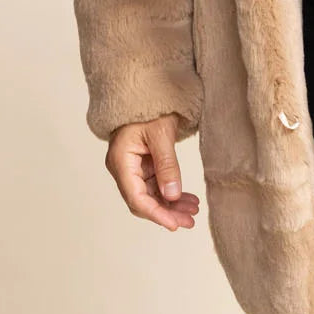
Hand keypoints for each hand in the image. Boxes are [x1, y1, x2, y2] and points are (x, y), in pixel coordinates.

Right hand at [104, 114, 201, 229]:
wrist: (147, 90)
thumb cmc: (150, 106)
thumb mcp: (161, 134)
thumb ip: (167, 165)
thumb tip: (172, 196)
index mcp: (120, 161)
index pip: (136, 197)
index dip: (156, 214)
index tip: (175, 224)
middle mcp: (122, 168)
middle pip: (142, 200)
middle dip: (166, 212)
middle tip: (190, 221)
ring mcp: (132, 167)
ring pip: (150, 195)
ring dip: (171, 204)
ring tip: (193, 211)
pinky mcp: (142, 164)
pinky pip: (155, 185)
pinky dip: (170, 192)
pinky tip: (187, 199)